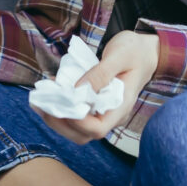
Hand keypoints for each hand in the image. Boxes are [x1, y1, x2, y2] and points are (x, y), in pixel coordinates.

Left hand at [36, 31, 160, 143]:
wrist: (146, 52)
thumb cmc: (135, 51)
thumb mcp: (120, 55)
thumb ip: (101, 73)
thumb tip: (78, 89)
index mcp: (121, 106)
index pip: (97, 129)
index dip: (77, 122)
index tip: (61, 103)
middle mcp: (111, 114)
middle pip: (83, 134)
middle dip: (60, 122)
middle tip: (42, 102)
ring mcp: (102, 111)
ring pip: (76, 128)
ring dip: (56, 118)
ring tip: (40, 99)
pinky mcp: (95, 104)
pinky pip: (76, 115)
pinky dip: (59, 109)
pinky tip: (49, 94)